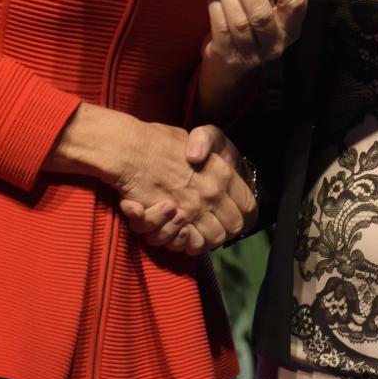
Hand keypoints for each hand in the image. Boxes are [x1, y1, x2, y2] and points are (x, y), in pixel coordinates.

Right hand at [117, 123, 254, 254]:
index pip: (249, 206)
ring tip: (193, 229)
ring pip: (212, 239)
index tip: (233, 212)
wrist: (128, 149)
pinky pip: (189, 244)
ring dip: (205, 238)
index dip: (244, 213)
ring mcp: (192, 208)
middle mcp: (211, 192)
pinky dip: (186, 243)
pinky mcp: (173, 221)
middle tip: (212, 224)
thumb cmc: (160, 140)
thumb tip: (213, 162)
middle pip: (233, 227)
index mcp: (221, 172)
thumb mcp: (197, 134)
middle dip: (226, 229)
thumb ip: (210, 147)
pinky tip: (179, 233)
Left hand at [203, 0, 306, 76]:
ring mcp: (252, 53)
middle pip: (262, 14)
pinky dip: (215, 5)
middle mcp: (275, 43)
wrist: (232, 63)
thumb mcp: (268, 11)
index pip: (295, 3)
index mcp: (291, 27)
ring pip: (239, 22)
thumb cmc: (252, 25)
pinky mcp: (228, 56)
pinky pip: (221, 27)